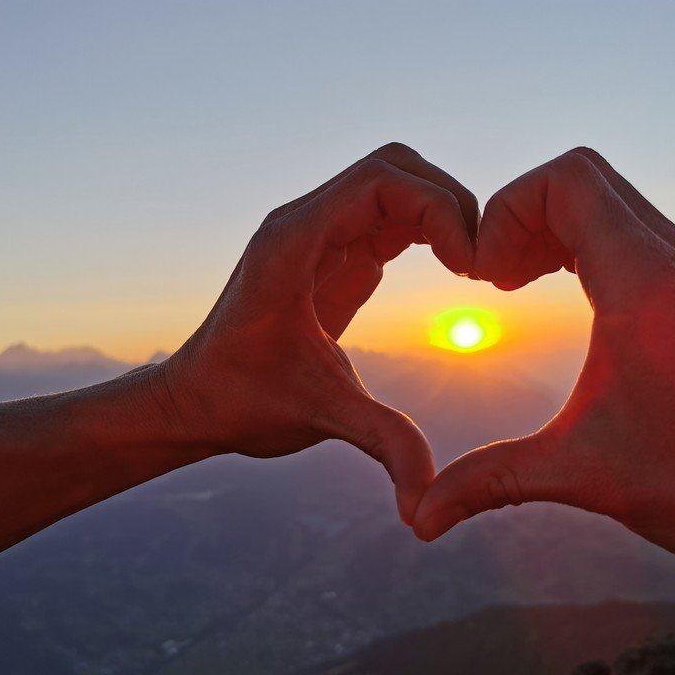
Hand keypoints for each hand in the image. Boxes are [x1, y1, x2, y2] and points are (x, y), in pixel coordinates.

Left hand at [160, 143, 476, 522]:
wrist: (195, 404)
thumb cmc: (240, 402)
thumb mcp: (318, 415)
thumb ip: (379, 442)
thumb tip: (424, 505)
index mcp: (295, 241)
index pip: (381, 181)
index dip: (439, 208)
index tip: (469, 266)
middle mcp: (304, 225)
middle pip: (394, 168)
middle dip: (447, 201)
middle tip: (480, 262)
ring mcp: (317, 238)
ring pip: (392, 187)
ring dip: (439, 214)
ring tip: (473, 267)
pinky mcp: (329, 259)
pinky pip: (386, 221)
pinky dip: (426, 232)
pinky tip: (452, 271)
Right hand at [413, 147, 674, 578]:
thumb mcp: (588, 475)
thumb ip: (493, 482)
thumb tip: (420, 518)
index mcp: (643, 283)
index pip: (567, 180)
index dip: (506, 211)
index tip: (484, 278)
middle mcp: (674, 260)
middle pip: (583, 177)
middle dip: (520, 215)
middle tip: (493, 279)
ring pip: (610, 201)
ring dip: (552, 228)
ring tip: (515, 285)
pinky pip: (632, 232)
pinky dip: (584, 245)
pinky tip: (566, 299)